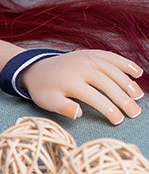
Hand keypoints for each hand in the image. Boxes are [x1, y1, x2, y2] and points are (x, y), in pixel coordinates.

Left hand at [20, 50, 143, 124]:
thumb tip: (79, 113)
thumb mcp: (48, 101)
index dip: (108, 109)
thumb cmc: (44, 89)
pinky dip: (124, 63)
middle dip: (123, 98)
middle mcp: (79, 67)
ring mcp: (85, 57)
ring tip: (138, 96)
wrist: (35, 68)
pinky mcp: (89, 53)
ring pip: (112, 69)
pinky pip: (110, 56)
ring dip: (127, 82)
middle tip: (135, 112)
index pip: (94, 97)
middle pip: (107, 83)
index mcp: (69, 81)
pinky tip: (137, 72)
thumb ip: (63, 108)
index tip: (118, 120)